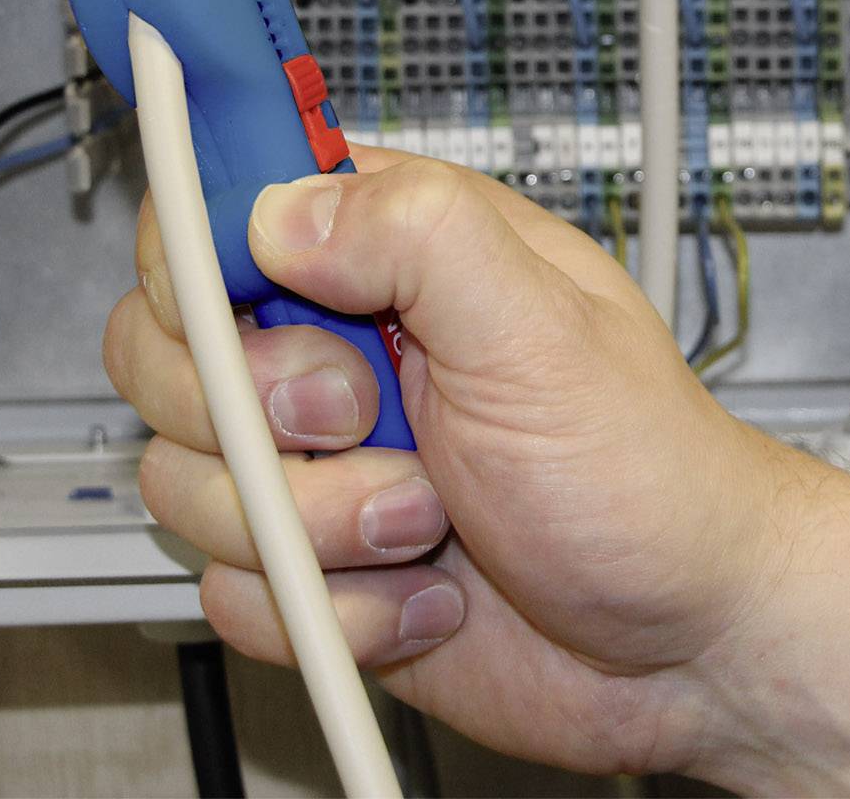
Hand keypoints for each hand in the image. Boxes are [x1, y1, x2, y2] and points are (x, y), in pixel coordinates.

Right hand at [106, 149, 849, 790]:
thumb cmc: (650, 474)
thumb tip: (280, 207)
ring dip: (320, 524)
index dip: (197, 242)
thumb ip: (415, 237)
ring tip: (430, 519)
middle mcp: (338, 347)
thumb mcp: (544, 327)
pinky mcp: (314, 566)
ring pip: (187, 481)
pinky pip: (235, 590)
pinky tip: (428, 589)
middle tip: (371, 417)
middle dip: (263, 411)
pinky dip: (339, 608)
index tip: (219, 285)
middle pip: (167, 349)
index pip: (222, 202)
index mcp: (392, 254)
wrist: (683, 646)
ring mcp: (320, 463)